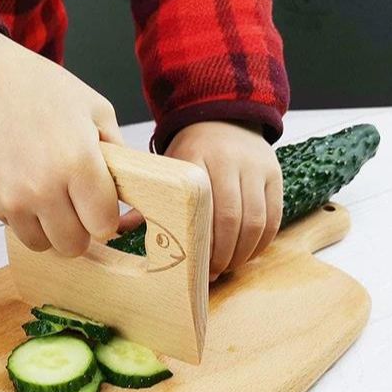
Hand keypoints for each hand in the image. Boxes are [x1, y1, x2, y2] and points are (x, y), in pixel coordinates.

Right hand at [0, 31, 122, 256]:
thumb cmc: (40, 89)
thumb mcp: (94, 108)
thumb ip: (119, 153)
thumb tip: (132, 191)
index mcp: (78, 162)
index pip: (103, 224)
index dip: (107, 218)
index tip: (102, 206)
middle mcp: (44, 187)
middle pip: (74, 245)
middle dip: (81, 230)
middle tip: (78, 207)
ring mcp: (13, 199)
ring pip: (44, 245)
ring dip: (51, 229)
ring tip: (51, 199)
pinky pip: (16, 229)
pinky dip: (25, 217)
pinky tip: (24, 185)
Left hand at [124, 121, 281, 281]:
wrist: (221, 117)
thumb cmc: (189, 153)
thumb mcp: (165, 168)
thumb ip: (144, 200)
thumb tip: (117, 230)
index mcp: (193, 159)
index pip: (199, 208)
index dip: (199, 242)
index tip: (193, 267)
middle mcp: (228, 161)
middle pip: (230, 218)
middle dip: (221, 253)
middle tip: (211, 274)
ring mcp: (255, 168)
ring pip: (256, 221)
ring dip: (242, 252)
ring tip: (227, 267)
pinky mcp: (274, 175)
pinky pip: (273, 217)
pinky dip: (261, 242)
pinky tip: (246, 254)